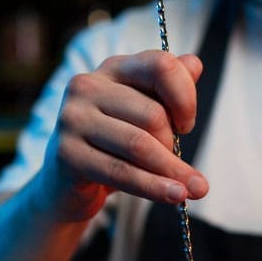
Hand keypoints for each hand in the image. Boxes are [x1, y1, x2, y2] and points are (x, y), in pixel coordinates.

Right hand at [35, 50, 209, 221]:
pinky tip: (174, 195)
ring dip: (171, 170)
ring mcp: (73, 119)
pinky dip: (154, 187)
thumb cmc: (110, 146)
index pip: (160, 66)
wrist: (66, 185)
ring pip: (139, 145)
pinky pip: (122, 172)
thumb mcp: (142, 115)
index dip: (185, 96)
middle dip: (174, 145)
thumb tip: (195, 65)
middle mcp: (87, 86)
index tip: (186, 125)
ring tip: (193, 189)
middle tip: (177, 166)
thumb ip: (169, 89)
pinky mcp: (67, 153)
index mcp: (112, 68)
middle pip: (152, 114)